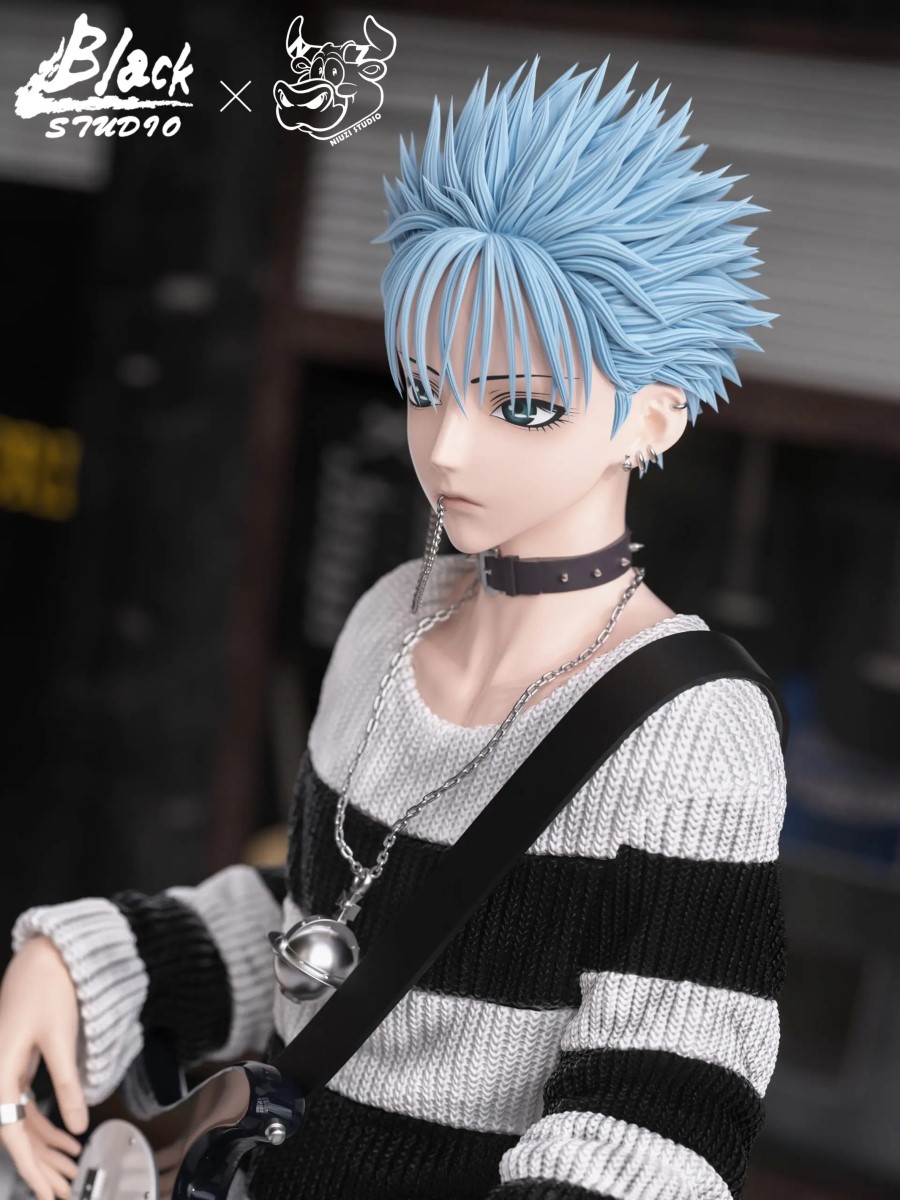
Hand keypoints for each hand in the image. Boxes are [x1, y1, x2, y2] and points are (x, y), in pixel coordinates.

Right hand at [0, 936, 86, 1199]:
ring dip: (45, 1149)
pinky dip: (46, 1124)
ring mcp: (5, 1072)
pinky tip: (68, 1139)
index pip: (10, 1132)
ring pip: (21, 1123)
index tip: (46, 1192)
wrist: (43, 955)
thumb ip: (68, 1084)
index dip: (29, 1165)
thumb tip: (77, 1126)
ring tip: (72, 1171)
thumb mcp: (61, 1038)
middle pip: (14, 1134)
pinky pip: (26, 1106)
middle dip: (40, 1165)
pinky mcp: (16, 1065)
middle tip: (64, 1191)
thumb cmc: (48, 989)